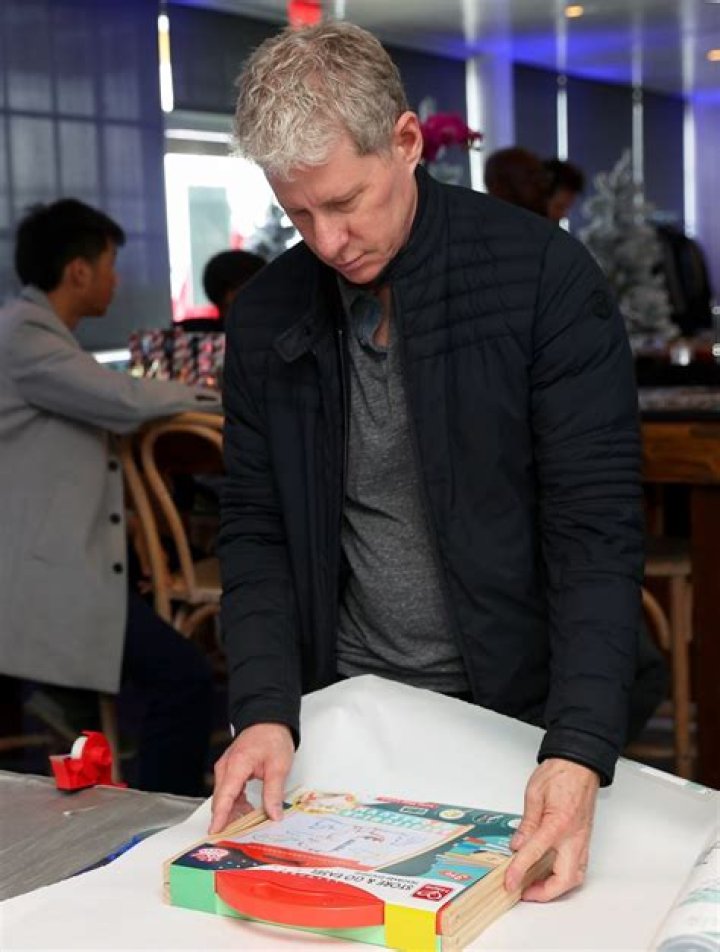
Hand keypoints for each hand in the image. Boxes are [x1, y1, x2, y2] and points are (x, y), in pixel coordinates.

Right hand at [209, 723, 293, 833]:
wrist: (268, 720)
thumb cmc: (273, 738)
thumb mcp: (279, 766)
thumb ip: (273, 793)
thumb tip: (273, 815)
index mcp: (237, 764)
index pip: (225, 796)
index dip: (220, 816)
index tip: (215, 832)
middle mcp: (226, 767)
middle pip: (222, 799)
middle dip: (227, 819)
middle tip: (236, 839)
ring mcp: (226, 768)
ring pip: (224, 797)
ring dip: (233, 812)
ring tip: (247, 827)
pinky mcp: (229, 770)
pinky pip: (229, 791)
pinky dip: (235, 803)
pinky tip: (248, 812)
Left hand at [505, 758, 599, 900]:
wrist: (580, 764)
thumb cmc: (560, 773)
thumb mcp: (534, 794)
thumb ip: (527, 824)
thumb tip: (517, 846)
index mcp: (558, 823)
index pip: (535, 854)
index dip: (519, 870)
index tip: (509, 882)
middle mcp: (575, 836)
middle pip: (564, 879)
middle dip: (544, 892)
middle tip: (524, 891)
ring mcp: (582, 840)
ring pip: (575, 877)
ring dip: (556, 887)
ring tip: (535, 885)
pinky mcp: (584, 839)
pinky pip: (578, 867)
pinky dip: (564, 876)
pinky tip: (549, 873)